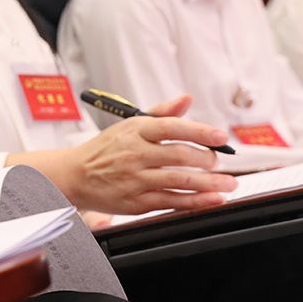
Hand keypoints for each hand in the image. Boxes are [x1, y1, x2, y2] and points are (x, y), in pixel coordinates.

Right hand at [12, 95, 236, 214]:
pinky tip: (212, 200)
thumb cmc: (106, 149)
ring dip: (208, 183)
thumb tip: (186, 99)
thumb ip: (161, 113)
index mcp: (135, 131)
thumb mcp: (129, 124)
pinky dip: (195, 202)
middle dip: (206, 160)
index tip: (220, 137)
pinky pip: (171, 201)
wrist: (74, 175)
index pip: (171, 127)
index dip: (199, 131)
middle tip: (220, 162)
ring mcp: (136, 179)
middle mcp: (135, 154)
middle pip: (178, 155)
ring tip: (227, 184)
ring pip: (178, 180)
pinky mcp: (136, 202)